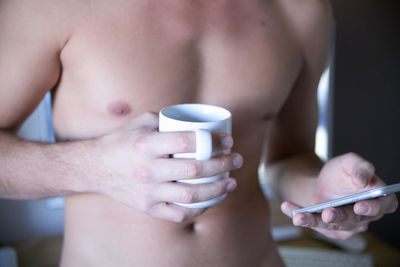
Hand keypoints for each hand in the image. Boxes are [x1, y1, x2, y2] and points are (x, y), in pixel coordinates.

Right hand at [89, 112, 242, 221]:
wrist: (95, 168)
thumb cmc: (122, 141)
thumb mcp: (141, 122)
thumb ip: (168, 120)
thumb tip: (199, 122)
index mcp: (146, 145)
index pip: (188, 141)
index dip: (213, 140)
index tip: (227, 140)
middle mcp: (147, 170)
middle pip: (194, 170)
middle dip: (223, 164)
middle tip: (237, 159)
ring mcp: (148, 192)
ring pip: (191, 195)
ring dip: (218, 189)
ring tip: (231, 182)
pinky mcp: (148, 208)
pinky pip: (179, 214)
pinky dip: (199, 209)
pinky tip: (211, 200)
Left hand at [281, 153, 397, 238]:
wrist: (318, 183)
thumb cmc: (339, 174)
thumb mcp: (348, 162)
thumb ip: (360, 166)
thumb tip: (363, 181)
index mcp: (377, 198)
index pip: (385, 205)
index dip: (375, 208)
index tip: (360, 205)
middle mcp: (364, 216)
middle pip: (355, 219)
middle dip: (341, 217)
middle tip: (329, 213)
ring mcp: (346, 225)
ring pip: (332, 225)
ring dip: (315, 220)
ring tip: (300, 215)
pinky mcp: (328, 229)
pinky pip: (314, 224)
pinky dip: (300, 217)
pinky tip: (288, 209)